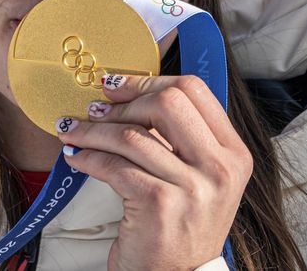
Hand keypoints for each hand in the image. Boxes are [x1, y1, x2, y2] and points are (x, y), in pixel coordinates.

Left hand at [55, 75, 251, 270]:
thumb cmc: (180, 226)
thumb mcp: (197, 177)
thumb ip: (178, 137)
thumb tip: (128, 91)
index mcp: (233, 154)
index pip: (194, 91)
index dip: (149, 80)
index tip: (118, 87)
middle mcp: (220, 169)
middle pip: (167, 103)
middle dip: (122, 103)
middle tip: (94, 110)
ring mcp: (193, 188)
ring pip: (132, 135)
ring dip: (92, 130)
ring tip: (73, 132)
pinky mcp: (160, 204)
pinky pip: (114, 165)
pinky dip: (87, 157)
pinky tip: (76, 157)